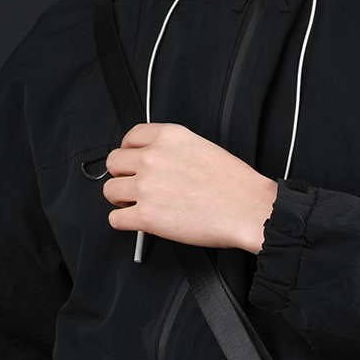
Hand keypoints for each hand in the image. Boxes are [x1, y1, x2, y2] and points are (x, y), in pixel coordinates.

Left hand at [103, 123, 277, 252]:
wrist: (249, 209)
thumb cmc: (235, 185)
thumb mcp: (204, 147)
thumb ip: (174, 150)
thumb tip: (158, 160)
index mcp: (168, 137)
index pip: (129, 137)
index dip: (128, 151)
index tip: (132, 161)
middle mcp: (153, 158)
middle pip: (114, 162)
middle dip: (122, 175)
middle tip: (135, 185)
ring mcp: (147, 187)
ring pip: (109, 190)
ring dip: (121, 199)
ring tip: (137, 205)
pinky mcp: (146, 216)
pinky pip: (115, 219)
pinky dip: (124, 222)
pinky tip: (137, 221)